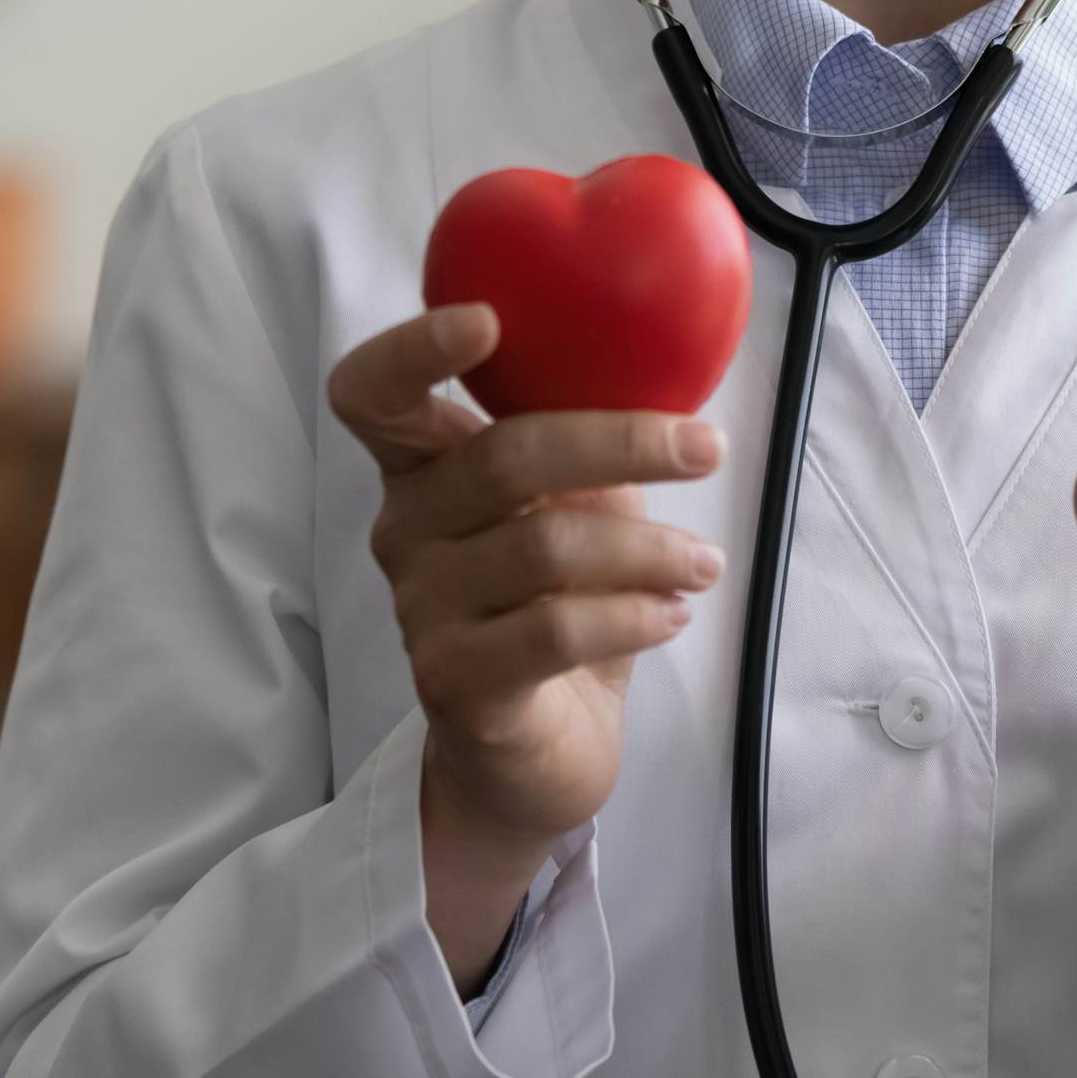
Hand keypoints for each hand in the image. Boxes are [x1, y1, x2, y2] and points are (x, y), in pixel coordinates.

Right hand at [326, 303, 725, 991]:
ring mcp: (422, 609)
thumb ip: (588, 446)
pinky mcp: (455, 683)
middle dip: (621, 443)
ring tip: (705, 566)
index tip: (490, 319)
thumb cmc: (558, 607)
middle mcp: (404, 530)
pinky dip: (632, 614)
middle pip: (501, 457)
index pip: (371, 393)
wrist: (533, 758)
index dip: (414, 348)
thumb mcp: (577, 511)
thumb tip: (663, 370)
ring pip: (544, 547)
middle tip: (705, 448)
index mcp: (421, 470)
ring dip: (649, 550)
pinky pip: (554, 630)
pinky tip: (671, 615)